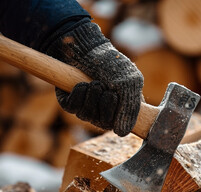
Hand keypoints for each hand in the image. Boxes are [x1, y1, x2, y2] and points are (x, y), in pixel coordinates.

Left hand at [42, 20, 142, 136]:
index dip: (119, 114)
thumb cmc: (112, 64)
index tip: (117, 96)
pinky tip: (81, 84)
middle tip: (105, 87)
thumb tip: (122, 133)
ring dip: (91, 96)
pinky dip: (78, 94)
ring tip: (94, 82)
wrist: (87, 48)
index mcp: (122, 110)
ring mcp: (87, 109)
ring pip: (87, 116)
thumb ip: (130, 108)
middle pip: (103, 123)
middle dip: (105, 102)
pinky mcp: (70, 104)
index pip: (121, 127)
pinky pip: (73, 108)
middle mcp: (104, 113)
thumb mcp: (130, 82)